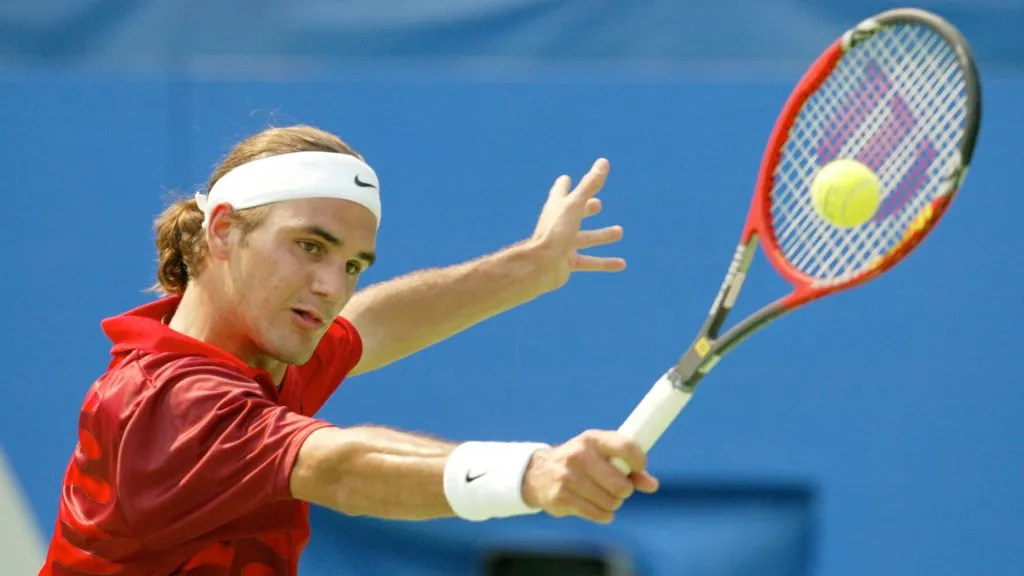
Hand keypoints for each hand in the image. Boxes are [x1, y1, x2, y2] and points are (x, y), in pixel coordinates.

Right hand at [521, 430, 658, 523]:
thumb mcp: (602, 456)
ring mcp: (567, 476)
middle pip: (621, 484)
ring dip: (612, 504)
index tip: (639, 468)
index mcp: (592, 439)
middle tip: (617, 488)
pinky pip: (597, 514)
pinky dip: (602, 514)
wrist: (538, 473)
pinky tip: (596, 507)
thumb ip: (630, 468)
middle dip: (624, 490)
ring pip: (610, 502)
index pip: (626, 447)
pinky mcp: (560, 497)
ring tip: (603, 496)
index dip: (639, 461)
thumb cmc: (581, 463)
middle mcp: (579, 455)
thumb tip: (652, 485)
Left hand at [528, 158, 625, 292]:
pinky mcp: (566, 262)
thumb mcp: (576, 205)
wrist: (540, 266)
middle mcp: (558, 224)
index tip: (567, 179)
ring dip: (602, 235)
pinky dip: (605, 262)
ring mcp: (562, 244)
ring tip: (619, 232)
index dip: (565, 184)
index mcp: (557, 207)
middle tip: (598, 204)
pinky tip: (621, 264)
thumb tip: (603, 161)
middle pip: (574, 214)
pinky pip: (589, 262)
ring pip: (585, 238)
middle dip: (586, 208)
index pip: (561, 191)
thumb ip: (590, 184)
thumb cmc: (556, 231)